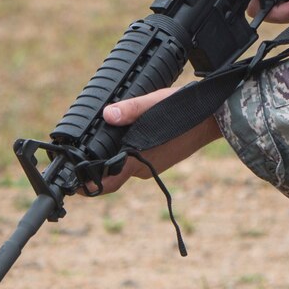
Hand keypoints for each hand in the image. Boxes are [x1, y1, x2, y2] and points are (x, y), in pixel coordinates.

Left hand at [93, 87, 221, 192]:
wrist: (217, 117)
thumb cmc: (187, 111)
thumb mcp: (155, 104)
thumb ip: (130, 110)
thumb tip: (107, 114)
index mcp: (138, 159)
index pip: (106, 181)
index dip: (86, 184)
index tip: (71, 183)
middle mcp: (144, 167)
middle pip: (112, 171)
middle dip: (96, 164)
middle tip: (81, 149)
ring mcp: (154, 164)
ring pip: (126, 163)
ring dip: (113, 155)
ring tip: (102, 137)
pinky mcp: (162, 157)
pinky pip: (139, 157)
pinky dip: (129, 150)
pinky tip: (130, 133)